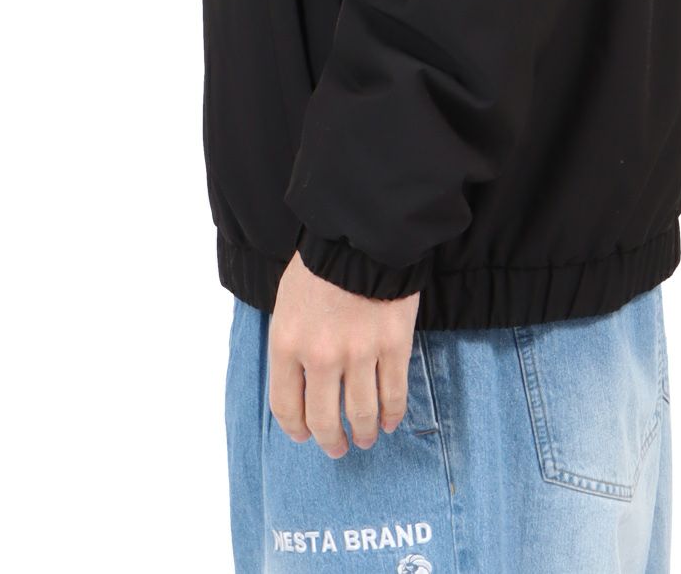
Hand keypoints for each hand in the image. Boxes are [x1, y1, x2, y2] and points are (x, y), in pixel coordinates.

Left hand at [268, 249, 419, 456]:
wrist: (362, 233)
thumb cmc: (320, 264)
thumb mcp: (287, 303)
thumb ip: (292, 344)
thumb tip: (300, 381)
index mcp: (287, 344)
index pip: (286, 406)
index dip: (297, 429)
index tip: (305, 435)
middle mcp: (320, 357)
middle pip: (324, 420)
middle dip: (331, 441)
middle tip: (337, 447)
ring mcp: (359, 354)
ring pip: (362, 414)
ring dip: (364, 433)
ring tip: (366, 438)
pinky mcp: (393, 346)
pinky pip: (393, 394)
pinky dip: (392, 414)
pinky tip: (390, 421)